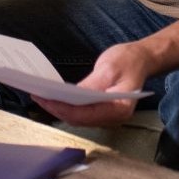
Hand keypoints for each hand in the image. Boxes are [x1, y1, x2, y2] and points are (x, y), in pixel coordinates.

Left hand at [31, 42, 151, 126]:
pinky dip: (66, 106)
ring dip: (58, 108)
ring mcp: (108, 117)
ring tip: (41, 96)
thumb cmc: (128, 60)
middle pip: (79, 119)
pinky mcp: (101, 112)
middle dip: (56, 108)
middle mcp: (114, 118)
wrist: (141, 59)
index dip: (63, 108)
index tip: (45, 98)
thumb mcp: (109, 67)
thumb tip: (71, 96)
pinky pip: (80, 113)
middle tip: (37, 95)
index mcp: (120, 108)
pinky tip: (54, 97)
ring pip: (78, 118)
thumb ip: (92, 84)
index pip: (85, 114)